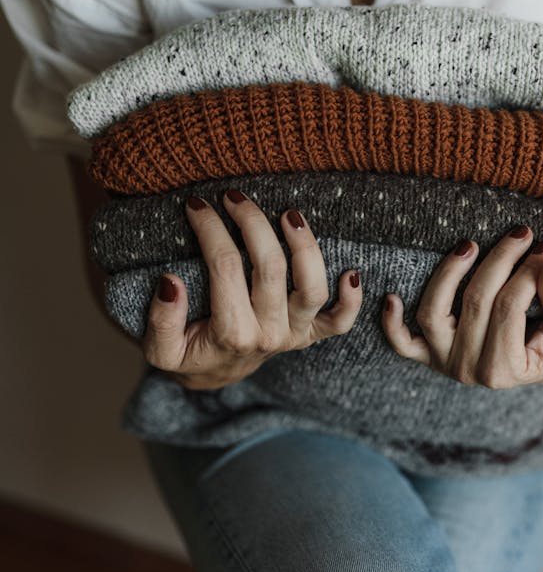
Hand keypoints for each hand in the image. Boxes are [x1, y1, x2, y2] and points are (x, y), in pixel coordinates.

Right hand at [142, 190, 362, 389]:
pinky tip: (351, 272)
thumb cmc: (188, 354)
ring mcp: (295, 333)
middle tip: (233, 197)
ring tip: (288, 213)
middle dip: (251, 223)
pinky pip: (341, 321)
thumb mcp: (160, 351)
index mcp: (231, 333)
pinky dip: (352, 300)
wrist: (215, 374)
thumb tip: (170, 281)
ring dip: (305, 247)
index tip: (197, 205)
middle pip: (270, 268)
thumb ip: (161, 320)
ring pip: (312, 288)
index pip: (224, 267)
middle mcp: (269, 334)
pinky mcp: (311, 334)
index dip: (210, 230)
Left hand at [381, 226, 542, 387]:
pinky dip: (392, 321)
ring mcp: (443, 362)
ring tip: (471, 244)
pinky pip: (401, 341)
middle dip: (501, 260)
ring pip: (433, 312)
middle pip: (475, 302)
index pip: (509, 308)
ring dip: (448, 273)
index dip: (529, 272)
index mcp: (505, 372)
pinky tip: (391, 296)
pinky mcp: (427, 354)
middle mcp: (469, 371)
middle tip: (522, 233)